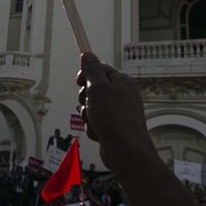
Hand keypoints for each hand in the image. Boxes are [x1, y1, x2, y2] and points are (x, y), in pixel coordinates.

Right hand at [77, 53, 152, 176]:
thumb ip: (91, 71)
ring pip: (92, 107)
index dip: (88, 74)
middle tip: (90, 103)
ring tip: (96, 121)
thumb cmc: (115, 119)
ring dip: (88, 115)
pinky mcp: (113, 127)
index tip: (79, 80)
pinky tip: (100, 132)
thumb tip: (88, 55)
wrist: (125, 150)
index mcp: (122, 82)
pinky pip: (95, 122)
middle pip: (94, 89)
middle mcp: (122, 95)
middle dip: (85, 98)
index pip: (101, 69)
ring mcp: (118, 112)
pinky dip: (93, 127)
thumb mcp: (98, 88)